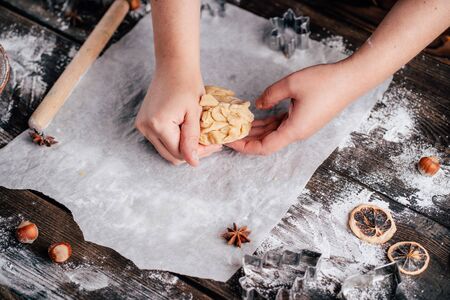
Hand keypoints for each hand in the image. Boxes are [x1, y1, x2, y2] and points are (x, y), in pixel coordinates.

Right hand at [135, 67, 221, 165]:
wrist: (174, 66)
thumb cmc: (187, 85)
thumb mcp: (195, 114)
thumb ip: (192, 140)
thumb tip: (193, 163)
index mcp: (159, 125)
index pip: (180, 154)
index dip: (199, 153)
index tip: (215, 145)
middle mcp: (146, 128)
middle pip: (171, 156)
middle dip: (191, 153)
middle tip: (210, 143)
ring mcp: (142, 126)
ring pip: (165, 150)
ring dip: (183, 147)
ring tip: (200, 136)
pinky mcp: (143, 123)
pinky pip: (160, 140)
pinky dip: (174, 140)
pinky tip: (186, 130)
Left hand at [227, 61, 359, 154]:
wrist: (351, 79)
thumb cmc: (324, 82)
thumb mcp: (291, 84)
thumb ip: (270, 95)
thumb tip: (257, 105)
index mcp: (294, 130)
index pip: (264, 147)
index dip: (245, 146)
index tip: (229, 140)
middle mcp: (297, 132)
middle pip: (267, 142)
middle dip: (247, 139)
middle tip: (228, 131)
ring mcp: (302, 126)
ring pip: (274, 134)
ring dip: (257, 130)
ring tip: (238, 124)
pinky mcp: (305, 119)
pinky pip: (282, 125)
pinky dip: (268, 123)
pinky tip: (257, 116)